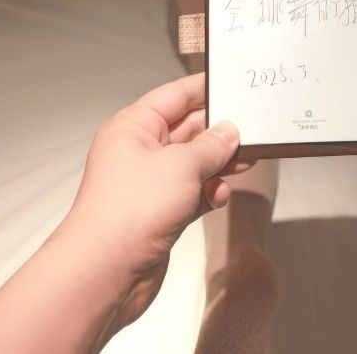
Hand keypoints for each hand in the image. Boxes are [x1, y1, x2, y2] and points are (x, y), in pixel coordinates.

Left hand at [61, 72, 253, 327]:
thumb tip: (229, 132)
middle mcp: (138, 151)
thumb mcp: (182, 165)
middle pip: (186, 129)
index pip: (174, 95)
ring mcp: (149, 183)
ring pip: (192, 163)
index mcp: (133, 127)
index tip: (232, 83)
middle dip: (218, 130)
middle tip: (250, 129)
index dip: (204, 88)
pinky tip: (220, 195)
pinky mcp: (159, 212)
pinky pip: (192, 192)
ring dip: (218, 163)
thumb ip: (212, 145)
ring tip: (245, 161)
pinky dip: (209, 192)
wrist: (105, 273)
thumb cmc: (130, 211)